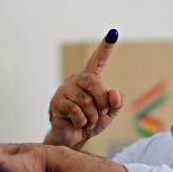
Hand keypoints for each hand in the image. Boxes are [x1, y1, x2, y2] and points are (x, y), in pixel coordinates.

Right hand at [47, 29, 122, 148]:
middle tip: (100, 113)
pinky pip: (76, 111)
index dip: (106, 47)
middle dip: (101, 102)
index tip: (113, 32)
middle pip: (94, 83)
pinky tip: (78, 123)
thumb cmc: (92, 122)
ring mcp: (64, 90)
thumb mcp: (109, 113)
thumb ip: (116, 102)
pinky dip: (82, 122)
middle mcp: (76, 80)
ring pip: (86, 101)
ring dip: (92, 117)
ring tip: (88, 122)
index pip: (98, 60)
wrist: (74, 138)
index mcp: (90, 79)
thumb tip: (113, 92)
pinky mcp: (56, 102)